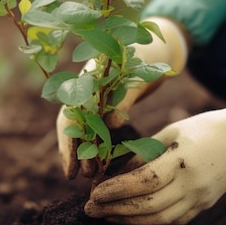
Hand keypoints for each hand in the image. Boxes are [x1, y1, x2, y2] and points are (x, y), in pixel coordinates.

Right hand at [58, 17, 189, 178]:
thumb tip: (110, 125)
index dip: (68, 145)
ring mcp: (95, 98)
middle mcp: (85, 91)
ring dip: (87, 152)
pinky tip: (101, 162)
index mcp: (86, 81)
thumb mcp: (137, 76)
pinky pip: (97, 129)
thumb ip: (123, 99)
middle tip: (85, 176)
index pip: (68, 117)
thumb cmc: (148, 57)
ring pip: (84, 130)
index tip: (72, 169)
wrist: (157, 47)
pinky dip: (98, 145)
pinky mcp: (107, 105)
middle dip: (77, 153)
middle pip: (73, 127)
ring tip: (92, 175)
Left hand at [84, 100, 225, 224]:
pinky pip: (172, 221)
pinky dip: (147, 221)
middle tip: (90, 210)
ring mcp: (200, 199)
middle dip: (115, 210)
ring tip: (104, 216)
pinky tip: (128, 217)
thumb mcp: (170, 131)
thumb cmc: (202, 129)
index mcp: (182, 160)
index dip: (117, 190)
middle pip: (149, 205)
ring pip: (159, 219)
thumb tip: (116, 173)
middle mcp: (192, 184)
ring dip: (128, 220)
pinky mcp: (203, 207)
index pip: (145, 181)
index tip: (93, 193)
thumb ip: (144, 153)